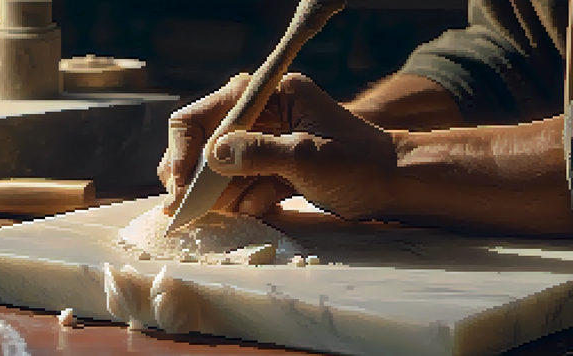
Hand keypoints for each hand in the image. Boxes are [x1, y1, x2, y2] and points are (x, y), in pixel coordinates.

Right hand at [157, 73, 397, 220]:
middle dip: (196, 175)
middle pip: (207, 141)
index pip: (209, 112)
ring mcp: (267, 143)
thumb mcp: (307, 156)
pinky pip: (242, 185)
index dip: (187, 147)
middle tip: (184, 207)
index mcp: (272, 96)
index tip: (182, 184)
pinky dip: (245, 200)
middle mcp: (264, 115)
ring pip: (221, 168)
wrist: (390, 185)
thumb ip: (258, 154)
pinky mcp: (272, 167)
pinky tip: (265, 206)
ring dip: (219, 193)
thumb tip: (211, 156)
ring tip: (229, 210)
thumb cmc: (357, 163)